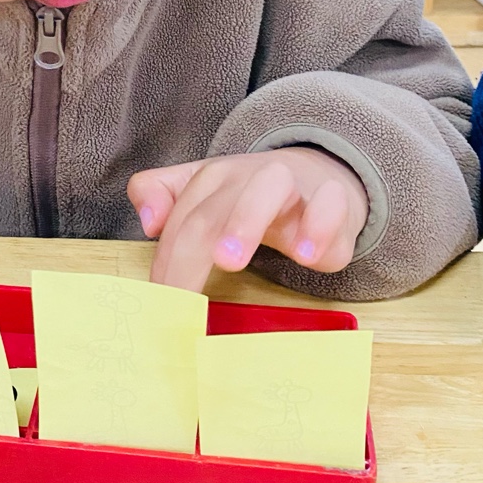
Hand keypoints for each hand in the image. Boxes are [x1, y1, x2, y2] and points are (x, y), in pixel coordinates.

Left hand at [127, 147, 368, 291]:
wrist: (317, 179)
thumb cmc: (250, 198)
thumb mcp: (203, 195)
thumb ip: (164, 197)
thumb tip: (149, 222)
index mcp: (213, 179)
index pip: (182, 218)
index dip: (168, 261)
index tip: (162, 306)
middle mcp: (248, 177)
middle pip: (214, 205)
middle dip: (194, 244)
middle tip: (181, 292)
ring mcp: (293, 187)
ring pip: (269, 186)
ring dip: (244, 221)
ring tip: (229, 261)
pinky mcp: (334, 203)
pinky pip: (330, 204)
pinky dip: (318, 226)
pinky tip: (306, 255)